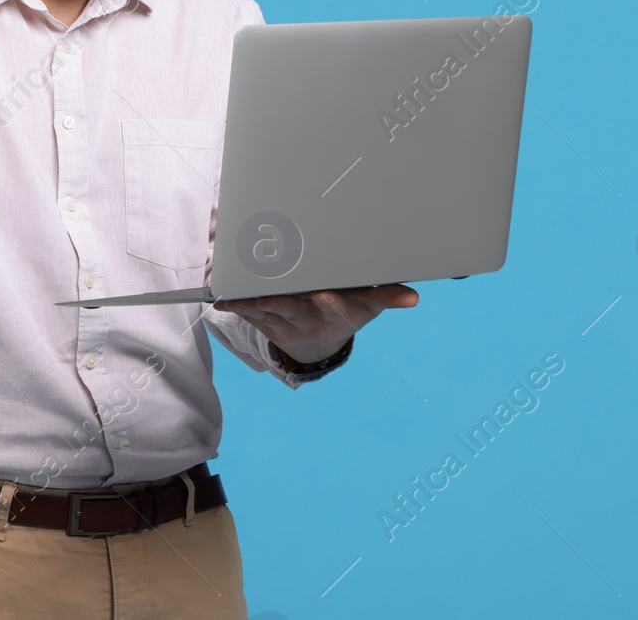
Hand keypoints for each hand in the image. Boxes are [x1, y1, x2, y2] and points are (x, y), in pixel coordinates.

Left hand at [214, 284, 418, 364]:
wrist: (322, 343)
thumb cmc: (347, 312)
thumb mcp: (369, 306)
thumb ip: (388, 297)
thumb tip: (414, 297)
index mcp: (335, 315)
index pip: (336, 309)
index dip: (329, 303)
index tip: (322, 294)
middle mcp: (310, 323)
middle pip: (293, 312)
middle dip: (278, 305)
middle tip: (263, 298)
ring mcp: (287, 326)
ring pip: (266, 315)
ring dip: (248, 306)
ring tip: (232, 296)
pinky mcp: (268, 326)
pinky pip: (250, 317)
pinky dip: (237, 307)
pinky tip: (223, 297)